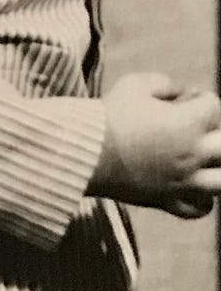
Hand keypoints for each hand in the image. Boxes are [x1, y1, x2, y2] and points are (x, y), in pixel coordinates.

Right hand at [94, 72, 220, 216]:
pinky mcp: (168, 200)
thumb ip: (163, 83)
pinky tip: (190, 185)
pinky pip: (201, 208)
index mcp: (188, 123)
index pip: (213, 106)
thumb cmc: (108, 115)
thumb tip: (179, 91)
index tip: (183, 98)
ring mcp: (184, 181)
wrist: (83, 150)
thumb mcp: (133, 85)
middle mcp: (193, 154)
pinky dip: (202, 199)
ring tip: (201, 158)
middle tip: (195, 126)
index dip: (200, 97)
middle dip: (214, 130)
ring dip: (217, 168)